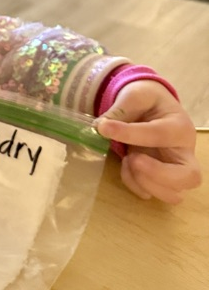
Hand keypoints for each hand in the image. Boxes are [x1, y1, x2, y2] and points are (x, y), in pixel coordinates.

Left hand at [97, 81, 201, 204]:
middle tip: (133, 158)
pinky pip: (152, 194)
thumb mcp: (135, 95)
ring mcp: (175, 169)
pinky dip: (135, 185)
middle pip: (189, 177)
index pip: (160, 135)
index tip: (104, 128)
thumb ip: (121, 109)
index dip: (130, 134)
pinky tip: (125, 167)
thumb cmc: (147, 100)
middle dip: (157, 174)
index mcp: (179, 127)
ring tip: (129, 160)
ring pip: (173, 194)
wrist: (152, 107)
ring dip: (145, 182)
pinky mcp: (161, 179)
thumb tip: (100, 126)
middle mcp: (184, 152)